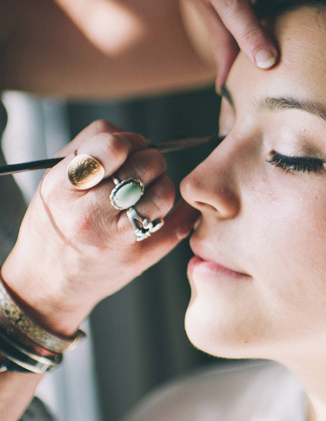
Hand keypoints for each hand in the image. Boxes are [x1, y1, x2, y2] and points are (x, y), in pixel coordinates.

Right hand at [0, 121, 197, 336]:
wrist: (48, 283)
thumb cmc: (53, 225)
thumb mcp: (54, 182)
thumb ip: (89, 150)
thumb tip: (132, 137)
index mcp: (62, 188)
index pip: (110, 146)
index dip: (129, 139)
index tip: (130, 146)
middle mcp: (87, 214)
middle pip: (144, 166)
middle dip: (151, 159)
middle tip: (144, 168)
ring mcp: (114, 239)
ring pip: (163, 192)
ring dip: (163, 184)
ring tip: (149, 191)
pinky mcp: (138, 258)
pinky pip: (176, 224)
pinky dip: (181, 210)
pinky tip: (170, 206)